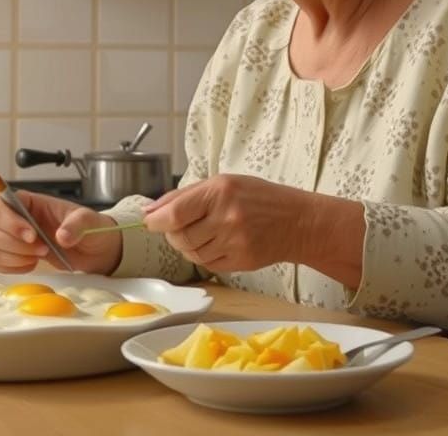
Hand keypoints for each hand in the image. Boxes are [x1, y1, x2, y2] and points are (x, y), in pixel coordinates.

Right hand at [0, 191, 121, 274]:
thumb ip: (77, 224)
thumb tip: (62, 236)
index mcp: (28, 201)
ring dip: (12, 256)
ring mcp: (10, 237)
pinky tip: (31, 265)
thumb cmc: (90, 229)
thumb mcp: (90, 221)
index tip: (32, 235)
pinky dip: (11, 267)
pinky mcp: (11, 256)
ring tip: (38, 257)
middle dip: (12, 242)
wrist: (95, 251)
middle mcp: (13, 217)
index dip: (8, 219)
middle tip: (41, 248)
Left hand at [142, 174, 365, 284]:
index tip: (151, 222)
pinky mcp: (240, 262)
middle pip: (180, 237)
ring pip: (191, 253)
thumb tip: (150, 211)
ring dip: (189, 246)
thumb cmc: (258, 198)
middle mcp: (227, 217)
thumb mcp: (223, 183)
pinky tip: (217, 243)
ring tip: (205, 232)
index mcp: (220, 191)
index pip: (175, 214)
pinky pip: (207, 264)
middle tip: (180, 227)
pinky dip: (204, 256)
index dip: (156, 221)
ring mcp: (235, 242)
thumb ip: (184, 196)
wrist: (297, 222)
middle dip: (173, 234)